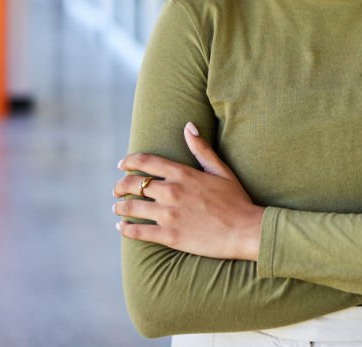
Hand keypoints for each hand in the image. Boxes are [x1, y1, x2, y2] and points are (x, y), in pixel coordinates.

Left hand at [113, 122, 264, 260]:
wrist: (245, 230)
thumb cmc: (236, 200)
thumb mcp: (220, 170)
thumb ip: (201, 149)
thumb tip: (188, 126)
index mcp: (183, 174)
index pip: (145, 162)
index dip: (129, 162)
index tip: (121, 165)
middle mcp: (171, 191)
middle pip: (133, 184)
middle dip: (120, 186)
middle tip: (116, 190)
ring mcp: (169, 214)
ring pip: (131, 207)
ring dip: (119, 207)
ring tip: (117, 209)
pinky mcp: (169, 236)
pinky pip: (138, 231)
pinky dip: (125, 229)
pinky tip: (122, 227)